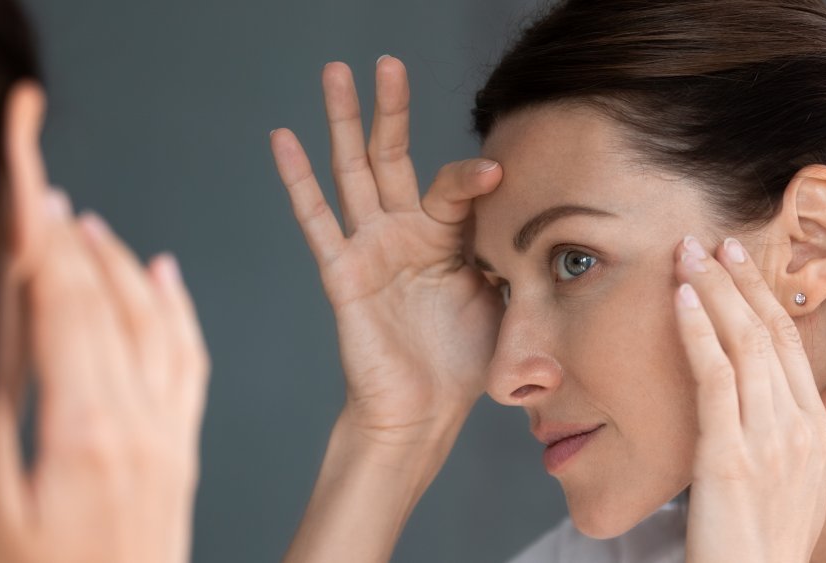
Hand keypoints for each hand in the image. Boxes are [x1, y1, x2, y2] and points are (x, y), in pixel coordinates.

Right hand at [0, 190, 208, 562]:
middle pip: (108, 308)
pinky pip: (190, 366)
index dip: (43, 245)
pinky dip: (178, 315)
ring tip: (93, 227)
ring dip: (124, 270)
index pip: (63, 308)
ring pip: (157, 328)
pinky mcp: (181, 454)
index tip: (27, 194)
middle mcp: (140, 424)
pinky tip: (167, 280)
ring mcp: (168, 438)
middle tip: (46, 192)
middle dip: (74, 243)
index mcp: (86, 431)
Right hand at [270, 56, 503, 446]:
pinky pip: (317, 220)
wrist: (424, 410)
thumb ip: (510, 254)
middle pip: (393, 156)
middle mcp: (405, 232)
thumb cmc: (463, 360)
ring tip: (335, 73)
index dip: (474, 177)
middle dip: (389, 109)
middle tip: (386, 61)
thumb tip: (542, 222)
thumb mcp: (503, 298)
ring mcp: (370, 247)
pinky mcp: (343, 271)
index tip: (500, 173)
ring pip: (352, 172)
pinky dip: (298, 180)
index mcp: (446, 237)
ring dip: (342, 122)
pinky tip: (283, 138)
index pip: (456, 186)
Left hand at [672, 235, 825, 561]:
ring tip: (689, 254)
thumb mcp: (814, 479)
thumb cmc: (774, 533)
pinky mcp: (727, 453)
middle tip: (709, 239)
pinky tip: (680, 299)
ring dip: (713, 291)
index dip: (762, 294)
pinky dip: (697, 331)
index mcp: (816, 427)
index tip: (738, 259)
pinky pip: (713, 377)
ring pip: (742, 343)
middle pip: (767, 332)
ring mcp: (765, 438)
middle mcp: (797, 426)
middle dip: (736, 279)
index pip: (790, 342)